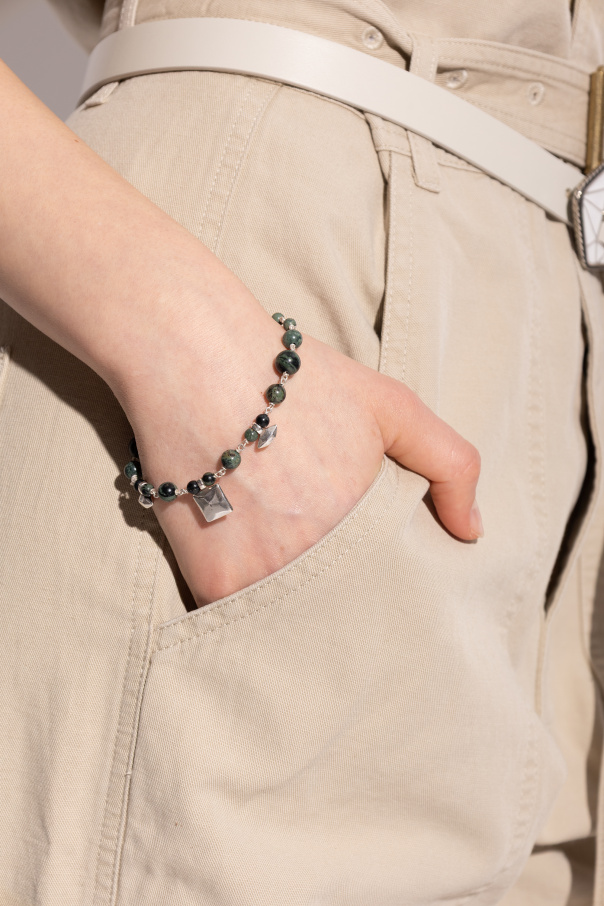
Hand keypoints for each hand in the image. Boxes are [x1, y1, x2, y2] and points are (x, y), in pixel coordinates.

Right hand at [117, 306, 482, 607]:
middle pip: (345, 610)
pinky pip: (241, 615)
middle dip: (345, 600)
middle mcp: (319, 565)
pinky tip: (244, 557)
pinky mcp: (214, 586)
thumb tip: (471, 531)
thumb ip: (450, 465)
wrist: (194, 358)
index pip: (396, 590)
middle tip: (322, 558)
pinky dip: (247, 597)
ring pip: (296, 619)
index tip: (378, 572)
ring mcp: (264, 581)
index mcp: (369, 529)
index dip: (388, 583)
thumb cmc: (297, 380)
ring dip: (297, 605)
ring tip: (284, 558)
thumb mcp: (392, 405)